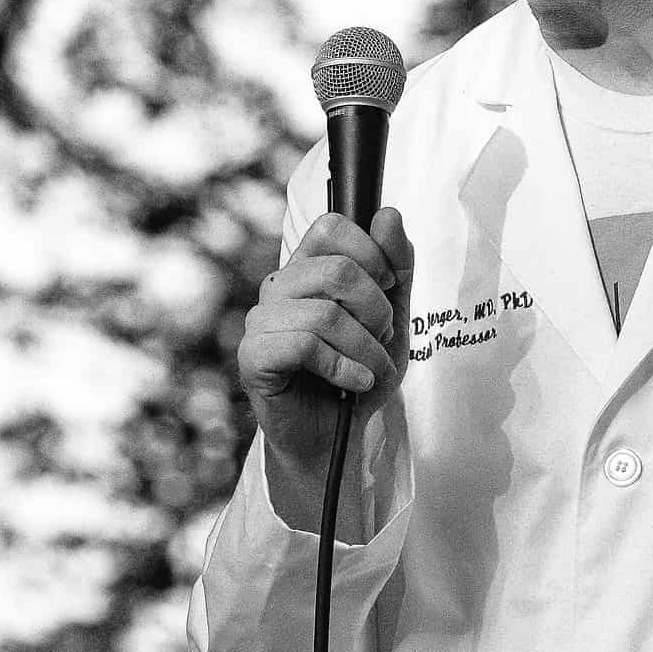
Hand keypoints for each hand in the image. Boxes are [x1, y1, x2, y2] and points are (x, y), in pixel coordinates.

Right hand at [238, 208, 414, 473]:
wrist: (337, 437)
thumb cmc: (360, 372)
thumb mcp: (394, 317)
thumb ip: (398, 266)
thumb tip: (388, 214)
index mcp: (307, 268)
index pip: (332, 226)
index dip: (371, 253)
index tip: (387, 287)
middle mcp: (279, 286)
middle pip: (337, 268)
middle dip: (376, 309)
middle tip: (381, 338)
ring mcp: (261, 321)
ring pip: (326, 313)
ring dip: (365, 348)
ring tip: (371, 369)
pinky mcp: (254, 358)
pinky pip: (304, 346)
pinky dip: (343, 368)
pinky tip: (353, 383)